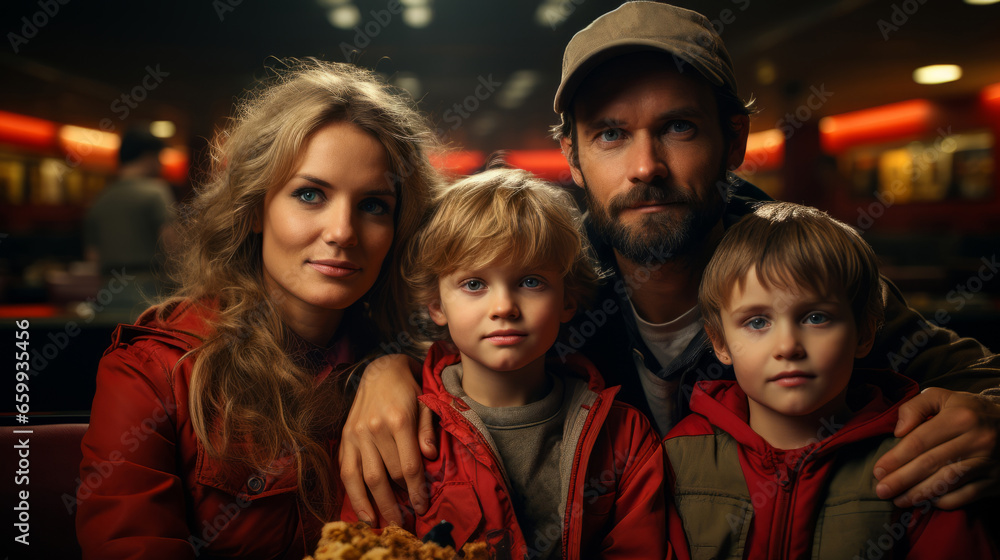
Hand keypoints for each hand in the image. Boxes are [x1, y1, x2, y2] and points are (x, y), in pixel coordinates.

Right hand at [339, 354, 437, 524]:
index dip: (416, 491)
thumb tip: (429, 457)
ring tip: (386, 523)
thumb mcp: (426, 403)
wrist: (381, 370)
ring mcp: (357, 434)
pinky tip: (362, 511)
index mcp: (398, 421)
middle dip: (398, 503)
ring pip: (366, 478)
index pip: (408, 466)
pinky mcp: (345, 437)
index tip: (422, 507)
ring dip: (376, 505)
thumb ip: (428, 430)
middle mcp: (375, 429)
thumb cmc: (409, 390)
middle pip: (388, 476)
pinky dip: (353, 494)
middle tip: (406, 523)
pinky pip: (346, 471)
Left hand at [873, 388, 999, 508]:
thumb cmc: (969, 411)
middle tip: (881, 490)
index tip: (878, 470)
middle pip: (930, 464)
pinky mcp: (996, 481)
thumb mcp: (943, 397)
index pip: (920, 441)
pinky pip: (966, 496)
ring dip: (919, 494)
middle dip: (902, 480)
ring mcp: (987, 463)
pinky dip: (944, 501)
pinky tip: (926, 501)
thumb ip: (915, 407)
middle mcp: (976, 441)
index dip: (896, 458)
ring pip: (947, 482)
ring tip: (898, 500)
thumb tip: (898, 431)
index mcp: (959, 418)